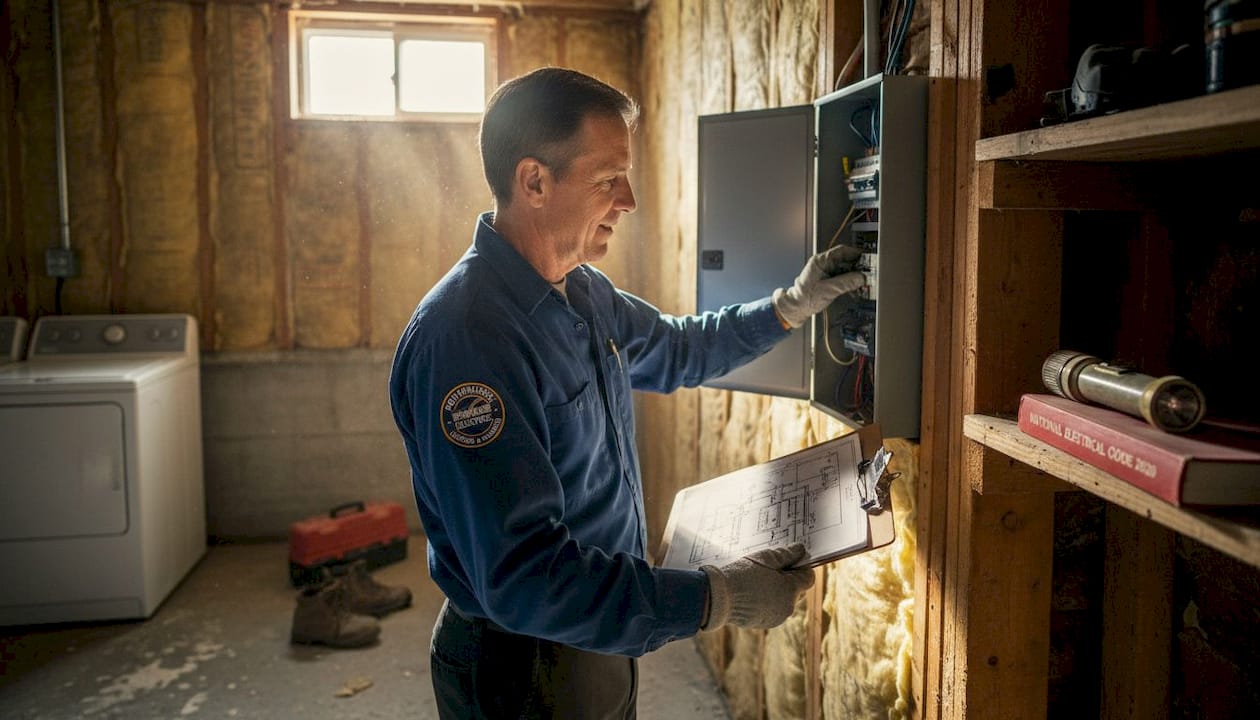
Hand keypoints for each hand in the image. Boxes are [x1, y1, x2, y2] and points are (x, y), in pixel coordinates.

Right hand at [700, 543, 814, 629]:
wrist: (718, 598)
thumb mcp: (765, 558)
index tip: (790, 558)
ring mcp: (776, 618)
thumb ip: (787, 554)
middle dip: (789, 578)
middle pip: (797, 590)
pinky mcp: (764, 623)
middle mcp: (788, 607)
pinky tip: (753, 591)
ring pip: (784, 600)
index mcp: (791, 590)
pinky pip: (773, 609)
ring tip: (759, 579)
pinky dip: (767, 600)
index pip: (809, 577)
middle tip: (771, 567)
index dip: (801, 566)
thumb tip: (801, 550)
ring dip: (778, 590)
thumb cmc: (742, 575)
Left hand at [772, 246, 866, 327]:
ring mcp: (826, 271)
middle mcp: (823, 264)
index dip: (856, 254)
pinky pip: (842, 277)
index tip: (867, 260)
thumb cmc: (805, 299)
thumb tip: (861, 277)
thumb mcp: (829, 290)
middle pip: (845, 260)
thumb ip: (846, 282)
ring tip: (862, 284)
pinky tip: (855, 289)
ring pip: (845, 269)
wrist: (796, 308)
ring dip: (854, 276)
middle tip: (867, 274)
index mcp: (821, 261)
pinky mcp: (828, 279)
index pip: (842, 251)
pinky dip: (849, 282)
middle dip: (857, 267)